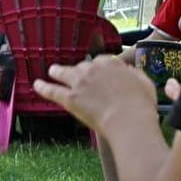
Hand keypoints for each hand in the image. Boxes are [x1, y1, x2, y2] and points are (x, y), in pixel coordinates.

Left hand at [32, 53, 158, 141]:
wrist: (128, 119)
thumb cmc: (141, 104)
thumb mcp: (144, 82)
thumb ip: (134, 74)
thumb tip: (128, 71)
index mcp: (110, 63)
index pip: (100, 61)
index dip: (98, 69)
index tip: (98, 74)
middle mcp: (92, 69)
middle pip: (82, 67)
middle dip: (79, 71)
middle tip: (77, 76)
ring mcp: (79, 83)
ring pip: (64, 73)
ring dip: (57, 72)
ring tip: (52, 71)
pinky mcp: (70, 98)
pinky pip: (53, 91)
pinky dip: (43, 87)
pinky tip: (37, 85)